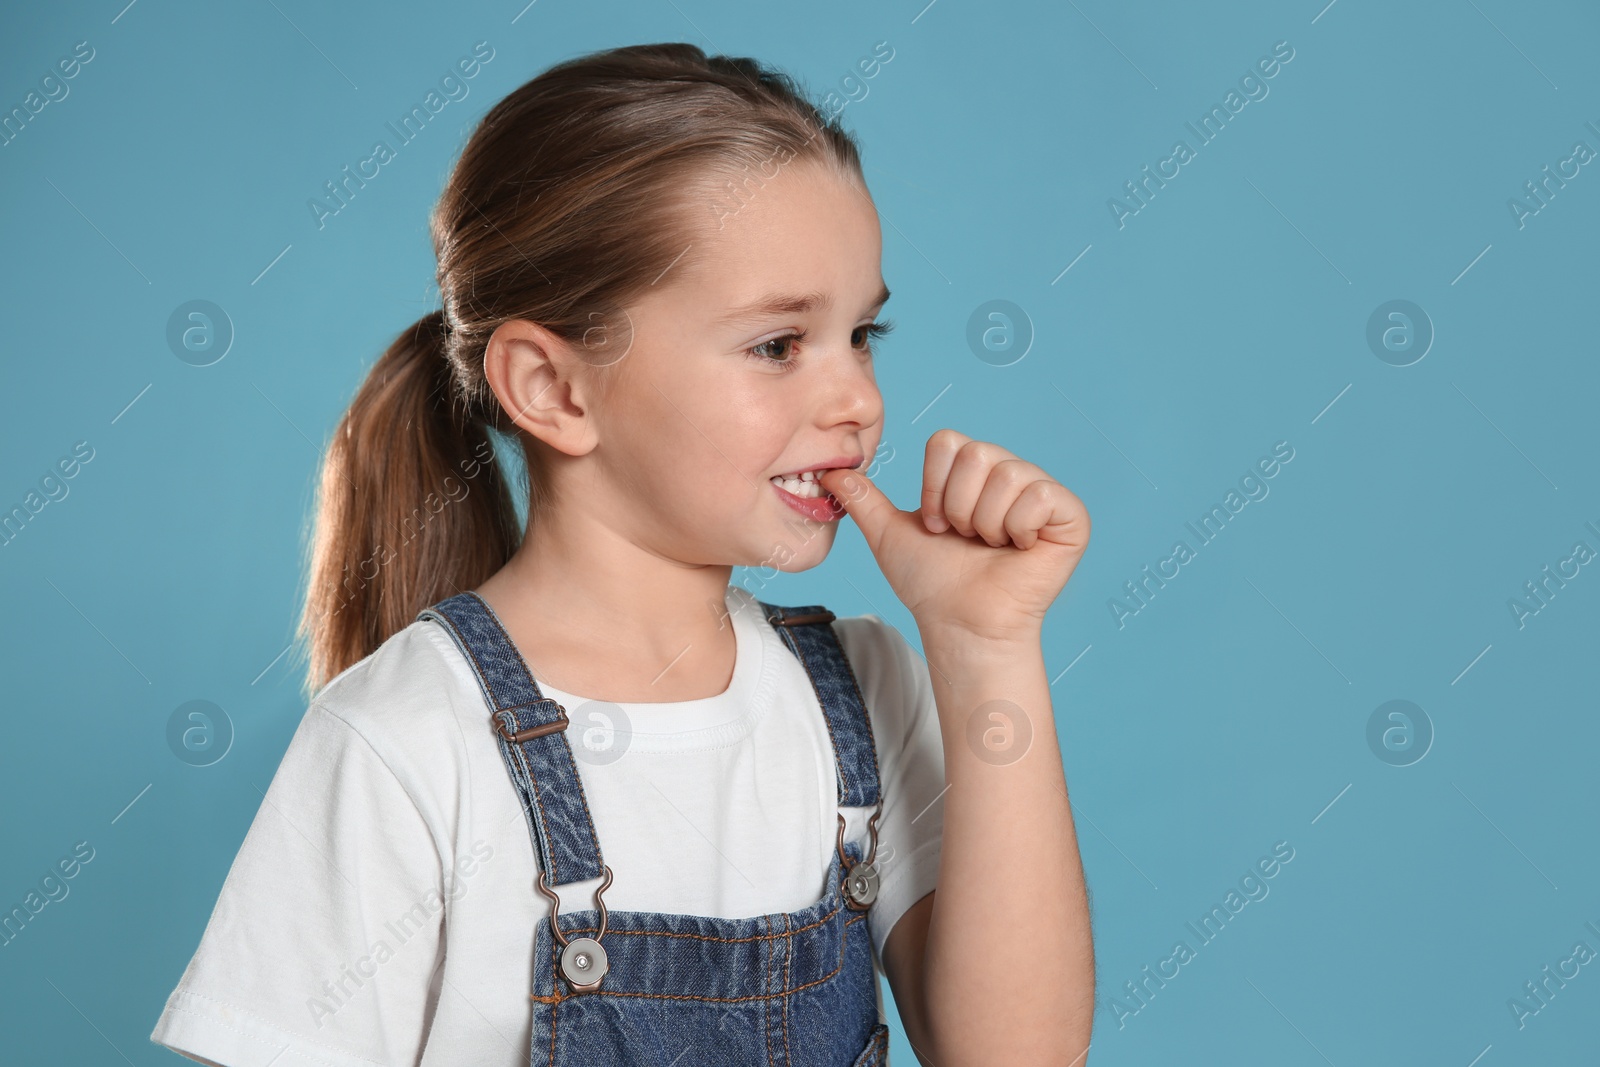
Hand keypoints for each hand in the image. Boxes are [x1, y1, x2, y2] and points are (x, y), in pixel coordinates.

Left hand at [818, 429, 1089, 643]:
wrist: (961, 624)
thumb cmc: (932, 583)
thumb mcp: (891, 535)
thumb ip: (863, 500)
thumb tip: (830, 472)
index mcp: (973, 470)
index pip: (947, 441)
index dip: (934, 488)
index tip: (936, 524)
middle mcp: (1010, 472)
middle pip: (977, 454)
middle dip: (958, 508)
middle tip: (966, 538)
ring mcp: (1043, 492)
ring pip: (1006, 475)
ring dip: (986, 523)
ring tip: (990, 547)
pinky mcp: (1071, 516)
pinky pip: (1041, 495)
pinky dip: (1019, 529)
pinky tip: (1019, 550)